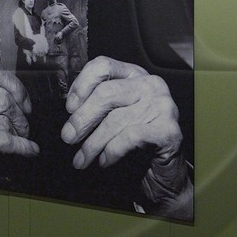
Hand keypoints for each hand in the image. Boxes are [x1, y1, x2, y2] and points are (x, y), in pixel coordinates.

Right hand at [0, 59, 38, 180]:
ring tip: (18, 138)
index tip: (23, 101)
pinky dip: (25, 147)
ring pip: (7, 121)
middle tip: (23, 125)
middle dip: (21, 115)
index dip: (16, 86)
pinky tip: (28, 149)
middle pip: (5, 98)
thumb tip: (18, 89)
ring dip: (19, 132)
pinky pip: (10, 141)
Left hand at [60, 56, 182, 170]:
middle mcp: (151, 84)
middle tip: (68, 137)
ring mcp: (162, 106)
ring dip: (92, 144)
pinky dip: (112, 151)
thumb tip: (71, 110)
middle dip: (82, 118)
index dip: (82, 85)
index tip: (69, 107)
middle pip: (106, 93)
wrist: (162, 170)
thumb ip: (97, 106)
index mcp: (134, 75)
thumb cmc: (134, 142)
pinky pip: (131, 136)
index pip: (103, 66)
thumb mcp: (113, 116)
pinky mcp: (168, 130)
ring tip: (81, 159)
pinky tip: (104, 161)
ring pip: (115, 120)